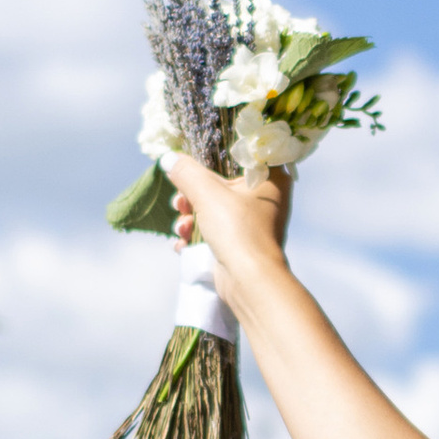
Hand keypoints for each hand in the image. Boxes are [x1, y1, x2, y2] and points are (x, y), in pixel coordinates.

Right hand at [164, 149, 292, 289]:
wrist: (249, 281)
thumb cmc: (237, 230)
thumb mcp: (207, 193)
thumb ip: (186, 172)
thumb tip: (168, 157)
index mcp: (270, 179)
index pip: (238, 157)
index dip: (211, 160)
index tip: (189, 166)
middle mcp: (265, 199)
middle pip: (219, 185)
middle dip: (192, 196)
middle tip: (181, 202)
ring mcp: (252, 223)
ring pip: (212, 210)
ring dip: (190, 217)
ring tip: (183, 227)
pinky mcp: (239, 243)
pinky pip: (212, 231)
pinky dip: (196, 236)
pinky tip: (184, 243)